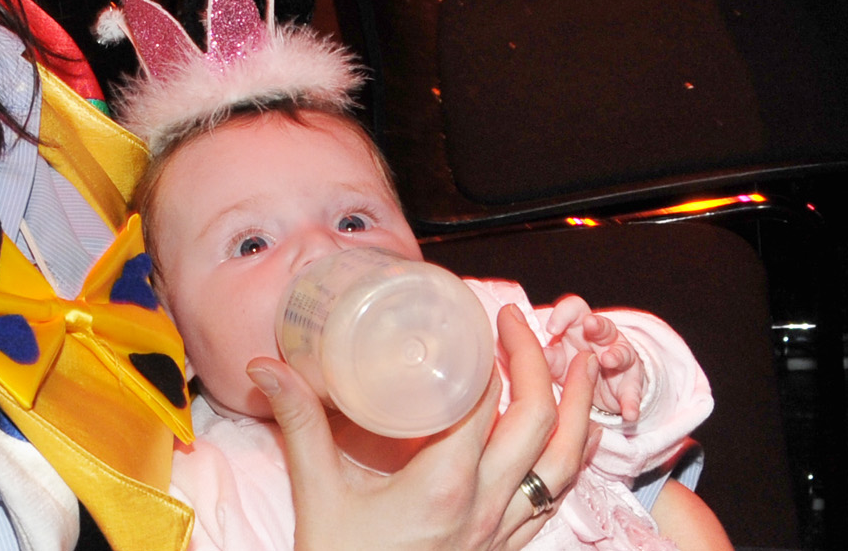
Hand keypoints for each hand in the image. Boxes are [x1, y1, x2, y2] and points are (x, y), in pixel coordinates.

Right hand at [244, 305, 597, 550]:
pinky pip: (556, 498)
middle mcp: (486, 507)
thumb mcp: (317, 494)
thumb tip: (264, 367)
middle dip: (541, 363)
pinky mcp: (505, 550)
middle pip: (538, 422)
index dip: (491, 354)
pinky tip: (571, 435)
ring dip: (580, 409)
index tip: (479, 319)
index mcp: (444, 485)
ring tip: (583, 364)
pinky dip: (571, 457)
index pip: (486, 403)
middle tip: (520, 323)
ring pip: (565, 463)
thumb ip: (298, 424)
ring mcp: (502, 533)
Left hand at [543, 296, 644, 422]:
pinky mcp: (630, 383)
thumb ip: (549, 358)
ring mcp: (620, 358)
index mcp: (580, 327)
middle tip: (589, 325)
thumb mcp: (558, 362)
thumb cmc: (572, 365)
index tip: (551, 329)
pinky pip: (633, 391)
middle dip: (597, 325)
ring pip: (622, 351)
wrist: (599, 389)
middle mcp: (603, 338)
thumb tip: (538, 355)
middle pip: (603, 325)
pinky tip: (629, 412)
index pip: (575, 309)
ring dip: (616, 355)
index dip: (564, 314)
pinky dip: (631, 402)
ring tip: (608, 360)